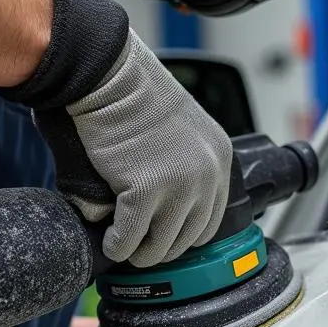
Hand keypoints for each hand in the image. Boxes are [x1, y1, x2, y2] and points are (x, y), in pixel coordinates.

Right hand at [2, 0, 231, 267]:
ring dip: (138, 250)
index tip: (162, 234)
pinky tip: (108, 238)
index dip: (183, 233)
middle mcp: (207, 174)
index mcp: (219, 158)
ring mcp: (179, 185)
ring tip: (122, 242)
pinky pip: (130, 237)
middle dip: (160, 245)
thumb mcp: (182, 131)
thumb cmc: (134, 96)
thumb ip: (185, 166)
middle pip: (188, 238)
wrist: (109, 75)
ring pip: (160, 246)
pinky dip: (116, 244)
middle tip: (137, 241)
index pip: (210, 218)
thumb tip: (167, 211)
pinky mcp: (146, 191)